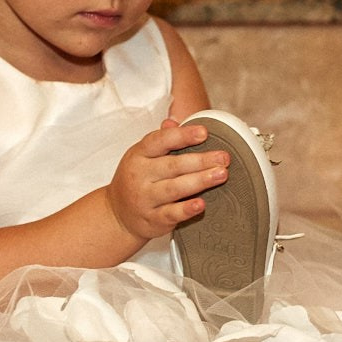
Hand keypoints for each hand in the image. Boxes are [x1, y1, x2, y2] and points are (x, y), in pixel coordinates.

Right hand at [105, 119, 228, 241]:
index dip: (182, 135)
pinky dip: (186, 209)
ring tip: (221, 175)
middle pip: (172, 165)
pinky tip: (201, 204)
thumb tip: (175, 121)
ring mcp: (145, 199)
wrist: (118, 215)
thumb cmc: (138, 180)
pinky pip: (171, 214)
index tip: (204, 133)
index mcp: (138, 154)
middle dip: (200, 161)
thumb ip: (162, 139)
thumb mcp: (143, 156)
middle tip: (224, 158)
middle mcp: (139, 175)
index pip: (160, 141)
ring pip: (174, 189)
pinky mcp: (153, 219)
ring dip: (199, 181)